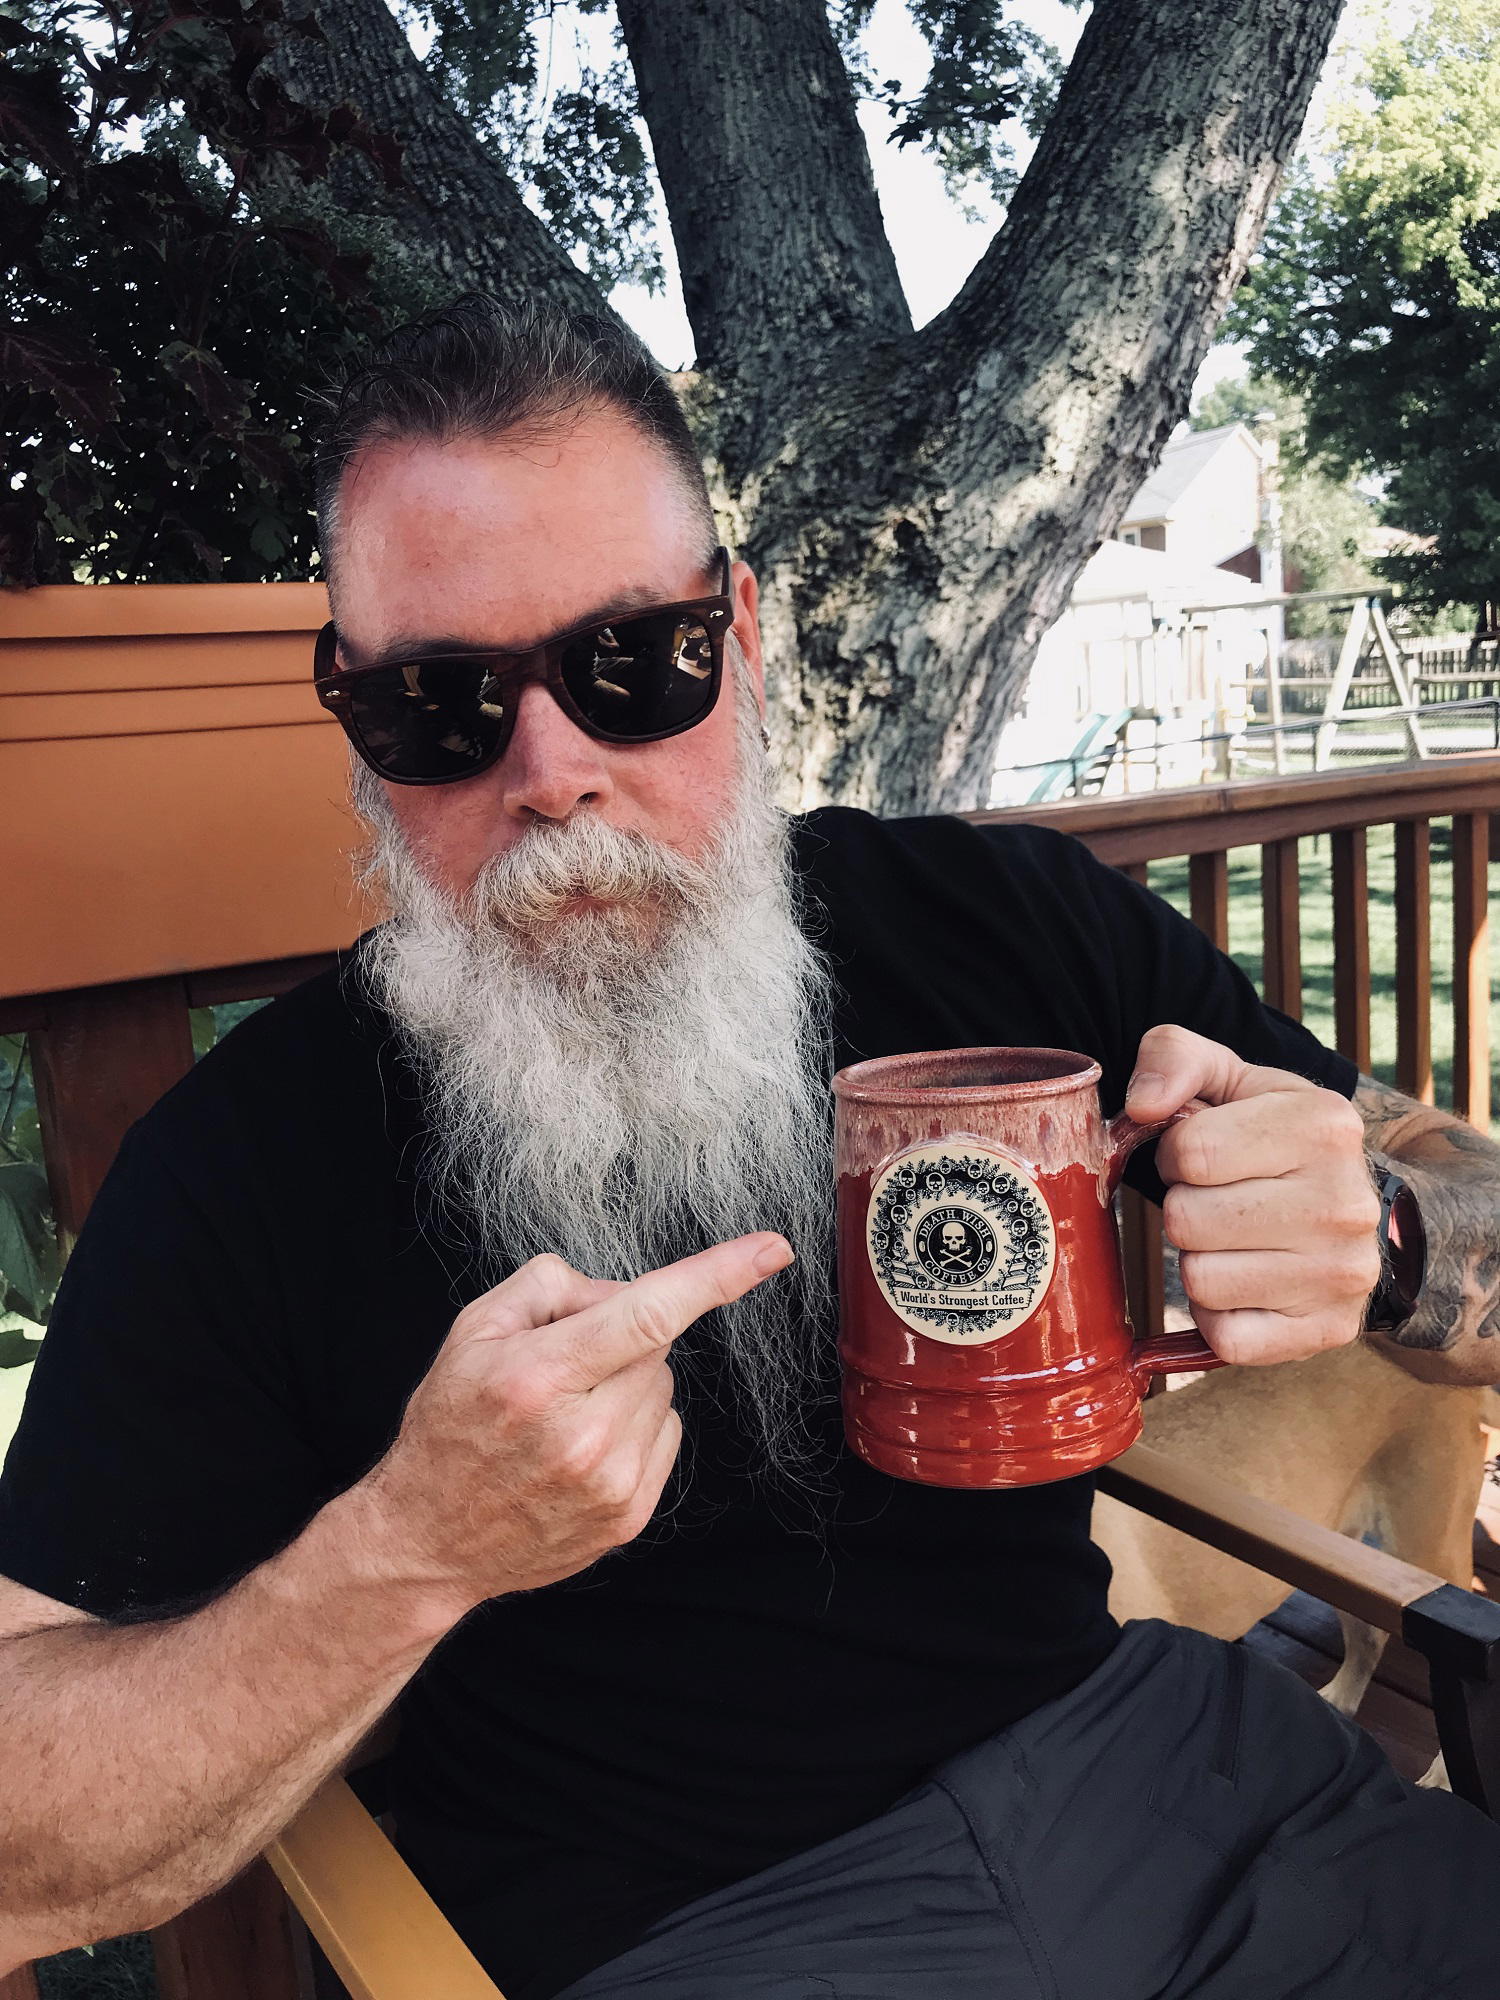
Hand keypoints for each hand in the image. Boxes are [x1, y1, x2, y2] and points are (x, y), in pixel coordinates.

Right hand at [359, 1234, 793, 1613]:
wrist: (430, 1539)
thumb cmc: (452, 1425)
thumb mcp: (472, 1331)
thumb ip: (550, 1285)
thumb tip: (620, 1292)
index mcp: (539, 1376)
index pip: (649, 1313)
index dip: (717, 1276)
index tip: (772, 1248)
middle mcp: (582, 1434)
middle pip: (654, 1345)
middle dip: (618, 1336)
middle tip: (558, 1365)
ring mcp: (612, 1482)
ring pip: (663, 1389)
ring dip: (626, 1384)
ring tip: (563, 1415)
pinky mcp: (630, 1514)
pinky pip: (665, 1433)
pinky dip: (635, 1425)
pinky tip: (583, 1445)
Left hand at [1125, 1024, 1380, 1365]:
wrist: (1351, 1206)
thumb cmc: (1271, 1138)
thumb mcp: (1228, 1078)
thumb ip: (1173, 1059)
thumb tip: (1142, 1105)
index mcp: (1324, 1124)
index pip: (1190, 1151)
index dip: (1174, 1154)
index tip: (1200, 1157)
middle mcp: (1344, 1201)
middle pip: (1188, 1220)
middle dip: (1184, 1208)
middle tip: (1217, 1201)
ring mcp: (1343, 1273)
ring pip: (1200, 1281)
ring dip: (1198, 1261)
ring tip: (1232, 1240)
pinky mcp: (1328, 1331)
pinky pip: (1226, 1338)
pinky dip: (1216, 1316)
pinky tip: (1242, 1286)